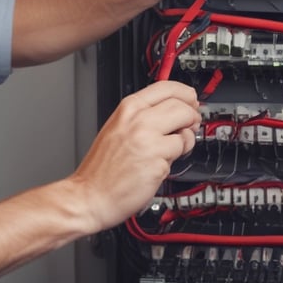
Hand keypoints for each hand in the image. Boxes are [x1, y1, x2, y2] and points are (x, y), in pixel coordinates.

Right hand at [68, 81, 201, 231]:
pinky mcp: (158, 163)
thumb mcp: (117, 126)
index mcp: (128, 108)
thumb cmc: (102, 166)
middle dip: (192, 117)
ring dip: (186, 140)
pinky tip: (160, 164)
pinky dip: (175, 160)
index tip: (191, 100)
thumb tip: (173, 108)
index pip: (166, 87)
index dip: (185, 93)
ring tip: (173, 149)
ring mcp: (149, 142)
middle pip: (182, 107)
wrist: (90, 194)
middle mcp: (139, 121)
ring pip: (185, 131)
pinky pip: (179, 155)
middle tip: (190, 125)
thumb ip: (143, 114)